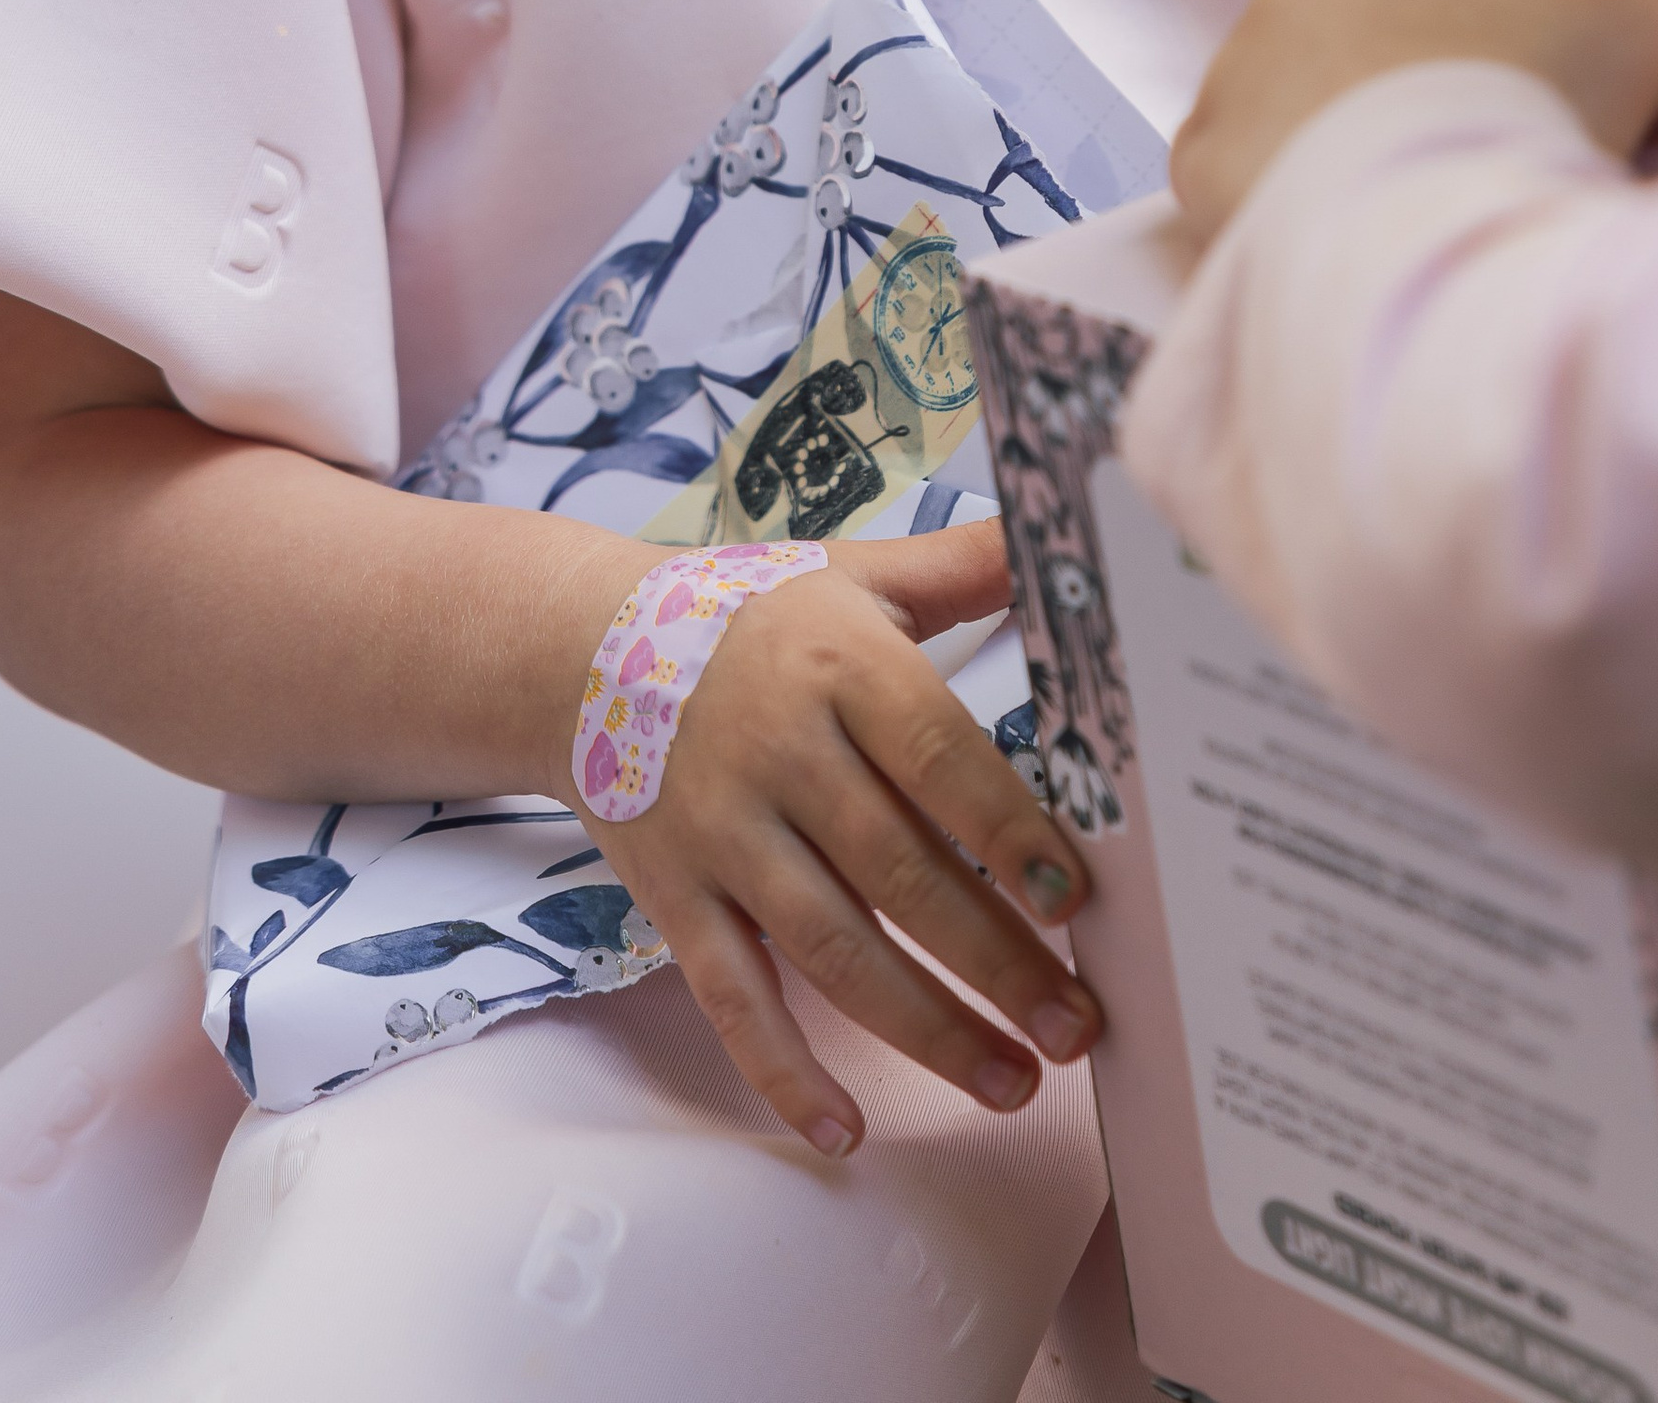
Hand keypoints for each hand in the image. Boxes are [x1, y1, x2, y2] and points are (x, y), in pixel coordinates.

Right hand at [580, 517, 1095, 1156]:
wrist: (579, 649)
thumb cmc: (750, 612)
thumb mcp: (852, 572)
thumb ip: (964, 563)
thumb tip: (1070, 526)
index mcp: (838, 665)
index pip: (935, 753)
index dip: (1004, 828)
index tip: (1076, 896)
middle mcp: (780, 753)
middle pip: (899, 872)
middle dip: (994, 959)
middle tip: (1078, 1027)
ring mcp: (722, 834)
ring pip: (831, 949)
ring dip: (924, 1027)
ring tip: (1012, 1083)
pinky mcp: (676, 898)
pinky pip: (731, 997)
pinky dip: (783, 1070)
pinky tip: (846, 1131)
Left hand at [1169, 0, 1657, 245]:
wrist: (1433, 199)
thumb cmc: (1538, 100)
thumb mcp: (1640, 13)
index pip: (1453, 3)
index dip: (1491, 71)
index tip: (1515, 130)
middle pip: (1366, 53)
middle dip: (1403, 105)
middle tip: (1456, 182)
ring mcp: (1241, 67)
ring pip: (1295, 113)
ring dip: (1333, 153)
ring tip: (1393, 224)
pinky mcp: (1201, 153)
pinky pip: (1239, 181)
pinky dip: (1276, 210)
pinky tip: (1327, 247)